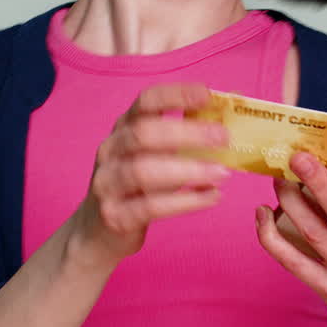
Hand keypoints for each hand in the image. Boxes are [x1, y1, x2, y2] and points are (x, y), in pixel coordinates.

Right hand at [75, 84, 229, 262]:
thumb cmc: (136, 186)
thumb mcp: (153, 154)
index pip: (145, 102)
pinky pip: (150, 206)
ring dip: (188, 170)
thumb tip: (229, 112)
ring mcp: (108, 183)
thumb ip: (182, 135)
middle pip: (144, 134)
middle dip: (187, 133)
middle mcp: (111, 151)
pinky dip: (185, 202)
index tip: (207, 94)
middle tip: (223, 138)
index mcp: (123, 128)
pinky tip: (211, 197)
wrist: (98, 232)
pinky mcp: (115, 215)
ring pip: (143, 171)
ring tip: (221, 173)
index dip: (175, 94)